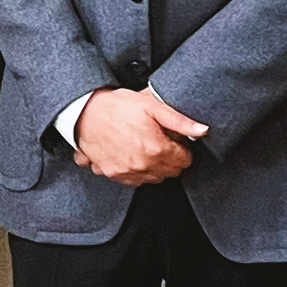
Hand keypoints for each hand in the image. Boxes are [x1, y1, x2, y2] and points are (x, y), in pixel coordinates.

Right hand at [72, 87, 206, 186]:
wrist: (83, 112)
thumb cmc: (116, 106)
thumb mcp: (151, 105)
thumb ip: (180, 120)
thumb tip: (203, 130)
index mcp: (157, 149)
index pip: (185, 161)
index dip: (182, 147)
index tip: (173, 139)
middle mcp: (143, 166)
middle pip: (170, 172)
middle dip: (169, 158)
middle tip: (158, 140)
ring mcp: (127, 172)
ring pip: (153, 178)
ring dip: (153, 166)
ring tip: (143, 146)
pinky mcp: (112, 174)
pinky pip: (134, 181)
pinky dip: (136, 171)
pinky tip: (130, 154)